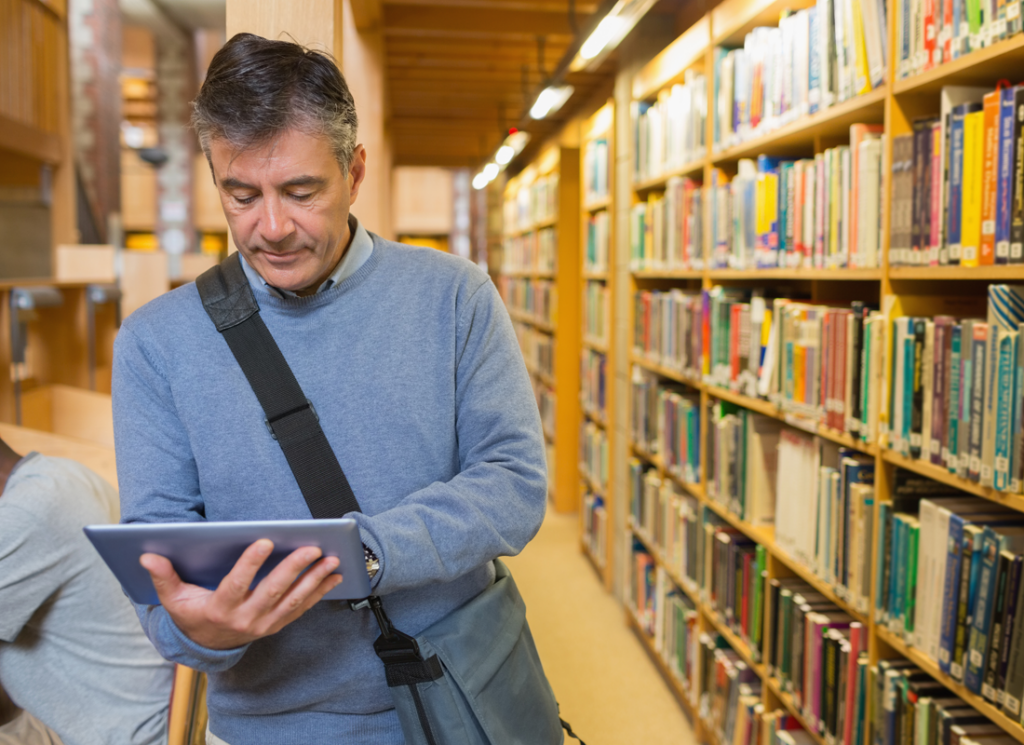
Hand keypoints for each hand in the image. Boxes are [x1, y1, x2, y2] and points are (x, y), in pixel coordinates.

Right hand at [139, 539, 342, 649]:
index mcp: (219, 609)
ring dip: (314, 580)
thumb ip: (163, 576)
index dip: (250, 563)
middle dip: (294, 568)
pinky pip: (302, 608)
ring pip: (293, 601)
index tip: (264, 541)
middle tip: (311, 548)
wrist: (205, 647)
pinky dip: (320, 592)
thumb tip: (148, 554)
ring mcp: (264, 624)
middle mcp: (244, 619)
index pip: (236, 584)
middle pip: (272, 591)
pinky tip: (334, 576)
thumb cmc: (190, 615)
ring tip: (331, 560)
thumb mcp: (173, 599)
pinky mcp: (277, 625)